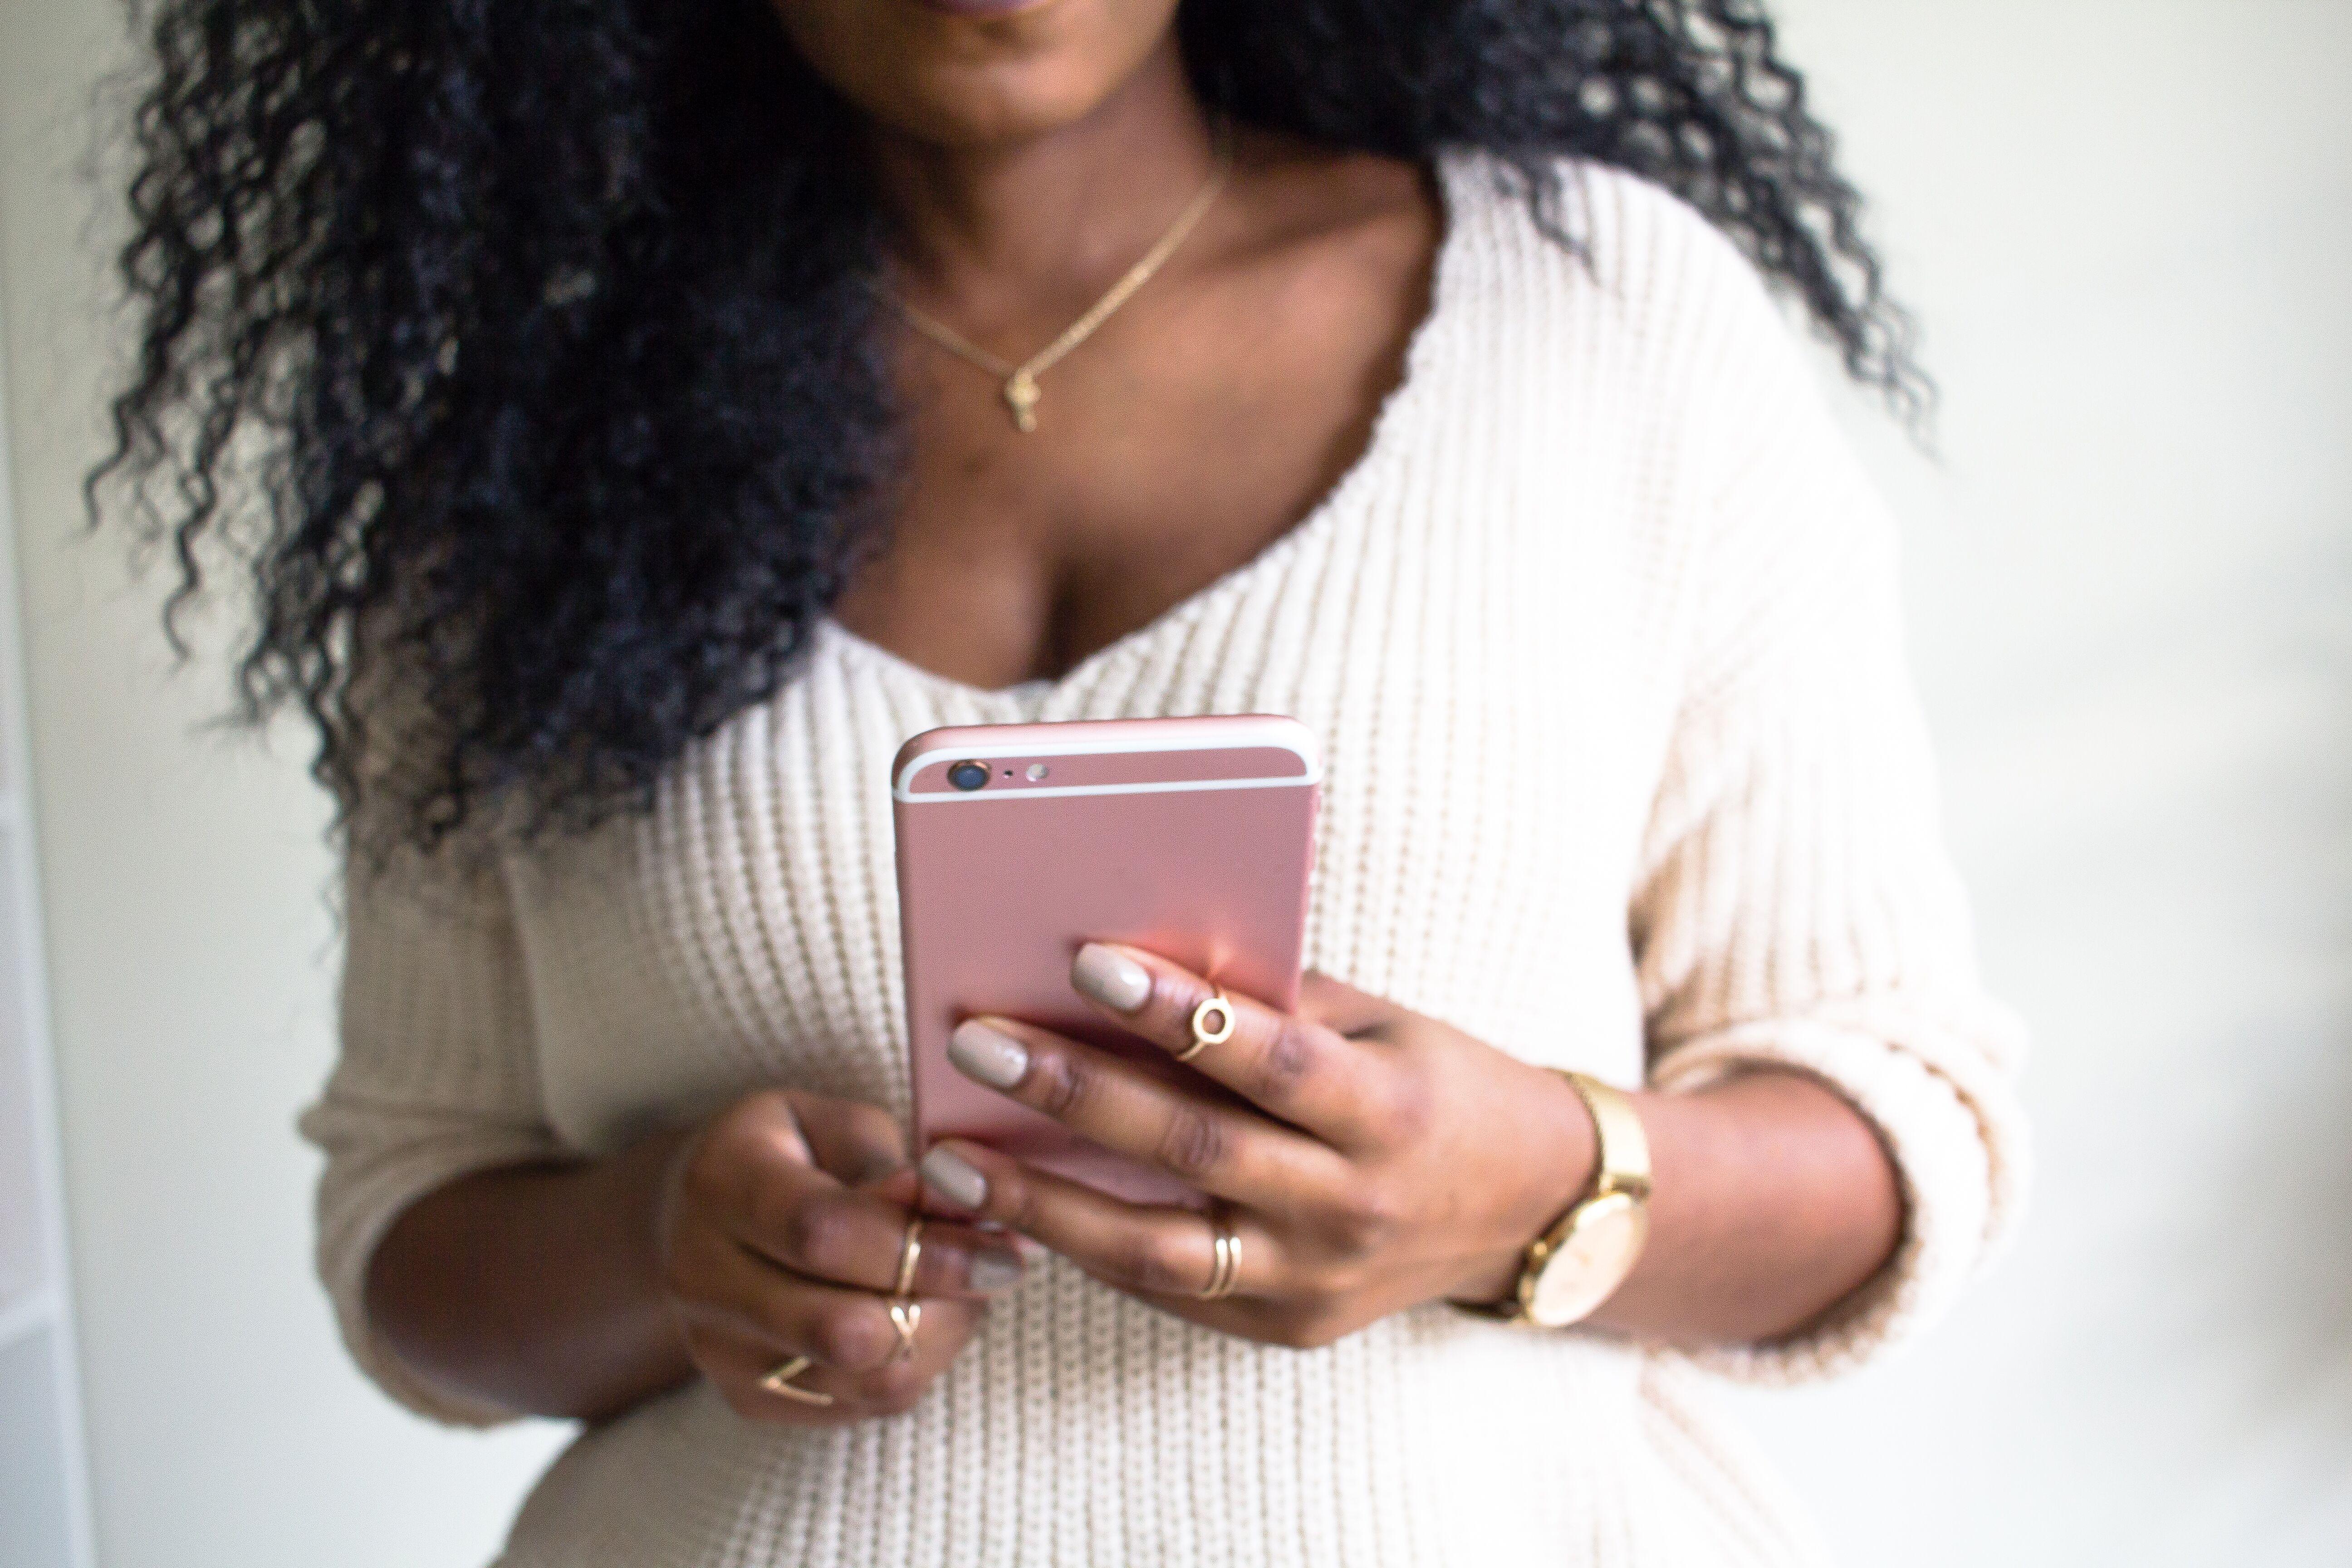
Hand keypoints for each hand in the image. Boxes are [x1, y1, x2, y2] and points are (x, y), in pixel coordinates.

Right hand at [656, 1088, 1028, 1421]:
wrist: (700, 1218)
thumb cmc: (791, 1154)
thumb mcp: (833, 1122)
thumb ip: (887, 1162)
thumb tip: (947, 1205)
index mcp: (721, 1184)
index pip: (823, 1232)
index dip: (923, 1244)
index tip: (999, 1241)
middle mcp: (702, 1277)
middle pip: (841, 1327)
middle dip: (944, 1303)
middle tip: (1000, 1266)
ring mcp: (719, 1350)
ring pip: (861, 1379)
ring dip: (941, 1338)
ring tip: (970, 1290)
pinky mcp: (748, 1398)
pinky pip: (861, 1404)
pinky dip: (916, 1364)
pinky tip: (929, 1316)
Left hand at [915, 947, 1596, 1348]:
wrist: (1523, 1209)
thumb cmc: (1433, 1086)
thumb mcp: (1377, 1028)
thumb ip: (1275, 1002)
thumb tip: (1139, 958)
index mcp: (1389, 1114)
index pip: (1270, 1059)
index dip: (1179, 1013)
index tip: (1087, 959)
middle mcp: (1354, 1206)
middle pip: (1195, 1150)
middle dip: (1075, 1095)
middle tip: (977, 1045)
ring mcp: (1318, 1280)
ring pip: (1159, 1250)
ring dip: (1043, 1204)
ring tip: (952, 1162)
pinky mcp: (1287, 1326)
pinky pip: (1171, 1288)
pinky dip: (1089, 1246)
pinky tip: (1016, 1206)